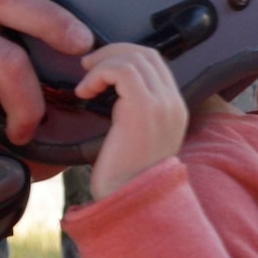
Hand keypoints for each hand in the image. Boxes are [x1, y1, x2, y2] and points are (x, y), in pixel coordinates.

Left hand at [76, 43, 188, 198]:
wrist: (132, 204)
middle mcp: (173, 103)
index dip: (123, 56)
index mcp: (174, 109)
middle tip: (86, 66)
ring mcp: (162, 105)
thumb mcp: (130, 139)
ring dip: (101, 64)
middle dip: (111, 52)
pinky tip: (84, 93)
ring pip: (133, 58)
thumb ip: (128, 112)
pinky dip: (98, 74)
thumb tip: (104, 89)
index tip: (97, 69)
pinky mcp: (144, 109)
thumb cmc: (123, 179)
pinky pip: (122, 71)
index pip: (154, 63)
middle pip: (146, 54)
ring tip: (84, 85)